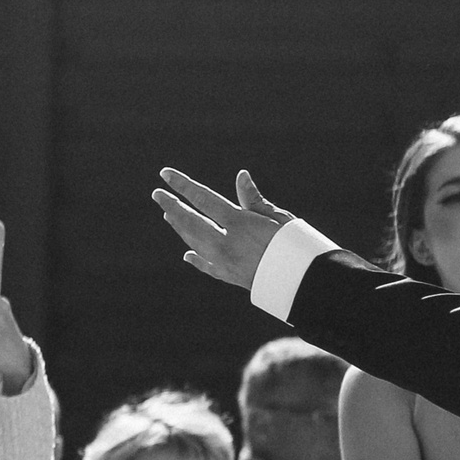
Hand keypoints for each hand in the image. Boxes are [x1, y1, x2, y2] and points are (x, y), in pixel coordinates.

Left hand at [153, 169, 291, 290]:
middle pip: (190, 221)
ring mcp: (224, 261)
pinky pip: (206, 265)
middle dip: (172, 206)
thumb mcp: (278, 217)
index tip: (165, 175)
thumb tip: (240, 175)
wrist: (302, 283)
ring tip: (169, 215)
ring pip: (194, 241)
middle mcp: (225, 243)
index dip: (182, 186)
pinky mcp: (229, 276)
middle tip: (157, 195)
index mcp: (238, 223)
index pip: (202, 199)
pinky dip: (196, 257)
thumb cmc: (295, 246)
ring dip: (180, 227)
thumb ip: (253, 199)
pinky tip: (187, 253)